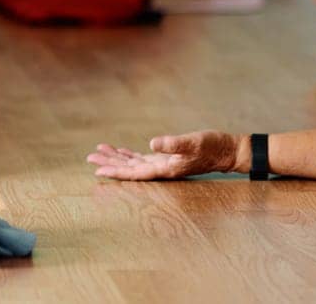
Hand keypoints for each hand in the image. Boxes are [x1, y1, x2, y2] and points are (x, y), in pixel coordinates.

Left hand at [87, 131, 242, 180]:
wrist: (226, 151)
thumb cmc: (211, 146)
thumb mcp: (192, 142)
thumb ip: (173, 144)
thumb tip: (151, 144)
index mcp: (165, 169)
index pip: (135, 173)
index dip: (116, 172)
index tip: (98, 171)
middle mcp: (161, 170)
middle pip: (130, 169)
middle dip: (110, 164)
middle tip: (89, 159)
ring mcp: (163, 165)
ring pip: (133, 163)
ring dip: (116, 158)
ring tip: (98, 152)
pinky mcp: (166, 158)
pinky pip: (142, 158)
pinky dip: (129, 155)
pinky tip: (119, 152)